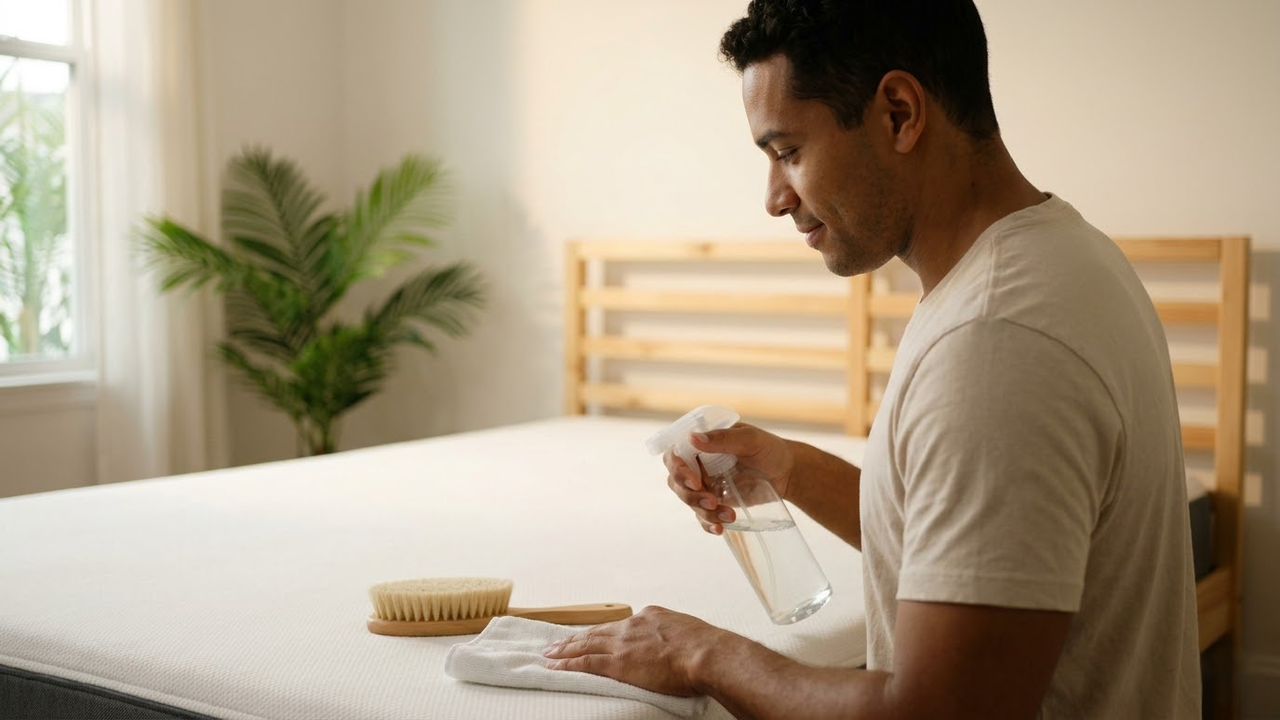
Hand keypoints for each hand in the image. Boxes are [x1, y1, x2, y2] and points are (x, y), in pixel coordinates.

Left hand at [542, 606, 720, 696]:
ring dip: (566, 649)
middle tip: (558, 642)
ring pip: (586, 644)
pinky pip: (586, 662)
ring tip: (550, 653)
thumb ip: (674, 634)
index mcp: (650, 617)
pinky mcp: (618, 662)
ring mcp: (623, 643)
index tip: (593, 635)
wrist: (705, 653)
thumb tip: (675, 643)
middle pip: (597, 631)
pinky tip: (556, 665)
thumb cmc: (705, 647)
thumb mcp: (687, 631)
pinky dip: (568, 663)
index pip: (620, 625)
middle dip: (576, 638)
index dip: (603, 631)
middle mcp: (632, 626)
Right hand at [664, 423, 794, 534]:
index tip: (695, 481)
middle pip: (677, 482)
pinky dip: (708, 524)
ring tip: (728, 515)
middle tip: (712, 501)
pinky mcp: (715, 503)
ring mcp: (705, 485)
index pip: (674, 455)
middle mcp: (697, 465)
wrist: (787, 473)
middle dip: (690, 495)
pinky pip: (702, 516)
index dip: (677, 469)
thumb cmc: (769, 449)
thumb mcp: (750, 440)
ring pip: (690, 501)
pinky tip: (720, 528)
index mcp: (701, 445)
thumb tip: (692, 438)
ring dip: (704, 511)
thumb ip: (723, 439)